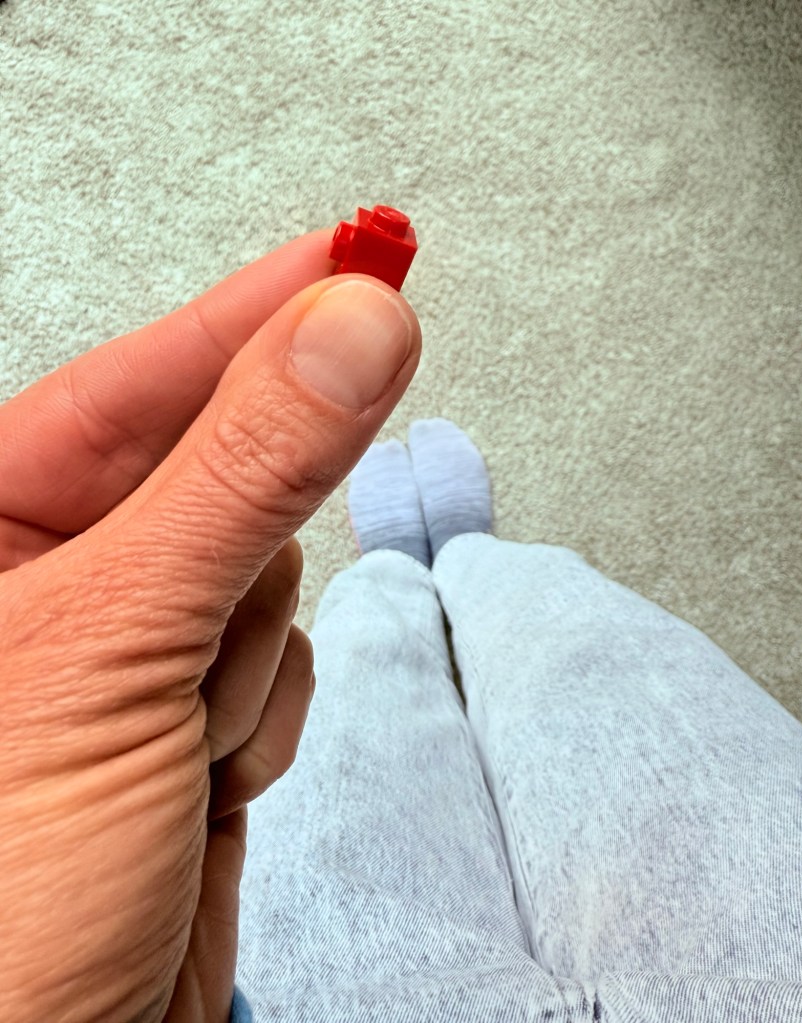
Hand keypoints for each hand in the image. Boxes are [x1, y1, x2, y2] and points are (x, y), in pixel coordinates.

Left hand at [0, 228, 420, 1021]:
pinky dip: (262, 718)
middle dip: (238, 558)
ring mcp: (129, 647)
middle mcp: (49, 574)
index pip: (144, 374)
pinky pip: (282, 658)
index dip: (261, 311)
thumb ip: (244, 473)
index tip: (366, 253)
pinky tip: (200, 776)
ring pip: (267, 578)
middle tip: (195, 630)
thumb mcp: (111, 646)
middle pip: (225, 479)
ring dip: (244, 664)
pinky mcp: (188, 714)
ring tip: (171, 746)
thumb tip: (351, 332)